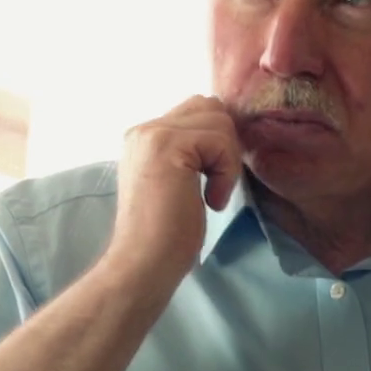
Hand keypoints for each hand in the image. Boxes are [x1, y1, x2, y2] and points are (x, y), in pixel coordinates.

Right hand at [101, 96, 242, 287]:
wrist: (143, 263)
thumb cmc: (165, 235)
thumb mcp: (179, 182)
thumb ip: (190, 154)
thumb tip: (226, 134)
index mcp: (144, 137)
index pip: (197, 111)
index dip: (217, 142)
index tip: (211, 181)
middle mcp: (144, 129)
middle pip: (210, 107)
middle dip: (225, 144)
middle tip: (215, 185)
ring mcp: (152, 134)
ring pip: (219, 121)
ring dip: (227, 161)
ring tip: (211, 195)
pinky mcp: (167, 145)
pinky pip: (219, 140)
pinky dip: (226, 172)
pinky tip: (211, 201)